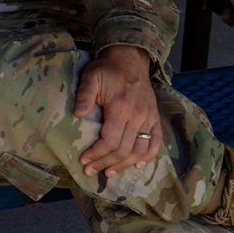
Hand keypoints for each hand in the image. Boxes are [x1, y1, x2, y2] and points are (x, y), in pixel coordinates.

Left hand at [75, 45, 161, 177]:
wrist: (130, 59)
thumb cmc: (107, 69)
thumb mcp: (91, 77)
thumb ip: (84, 95)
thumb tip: (78, 115)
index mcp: (120, 108)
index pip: (110, 140)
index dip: (97, 154)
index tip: (84, 161)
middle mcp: (137, 116)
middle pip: (123, 149)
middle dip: (106, 163)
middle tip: (91, 171)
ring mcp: (148, 118)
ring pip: (140, 149)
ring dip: (125, 164)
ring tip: (109, 173)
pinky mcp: (154, 117)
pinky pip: (156, 141)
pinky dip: (149, 155)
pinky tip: (139, 165)